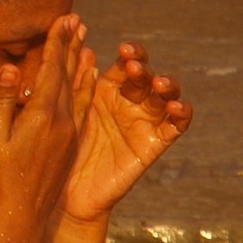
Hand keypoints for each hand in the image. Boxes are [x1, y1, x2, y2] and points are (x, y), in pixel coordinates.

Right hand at [0, 15, 86, 242]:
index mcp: (43, 117)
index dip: (57, 42)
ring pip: (79, 94)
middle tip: (78, 22)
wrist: (17, 223)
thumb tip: (13, 67)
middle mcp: (62, 124)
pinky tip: (86, 87)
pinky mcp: (68, 151)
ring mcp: (68, 138)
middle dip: (72, 48)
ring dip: (81, 68)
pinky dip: (84, 92)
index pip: (52, 70)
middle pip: (69, 77)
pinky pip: (80, 112)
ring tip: (88, 46)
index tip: (63, 19)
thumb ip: (4, 101)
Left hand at [62, 43, 191, 223]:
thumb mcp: (66, 113)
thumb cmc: (60, 149)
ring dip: (166, 84)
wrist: (68, 193)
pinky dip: (182, 113)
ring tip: (158, 84)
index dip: (130, 52)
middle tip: (133, 67)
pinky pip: (176, 125)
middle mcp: (130, 100)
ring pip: (166, 94)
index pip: (126, 61)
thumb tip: (84, 49)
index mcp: (108, 88)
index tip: (124, 50)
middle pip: (146, 75)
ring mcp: (145, 120)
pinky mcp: (155, 142)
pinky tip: (176, 107)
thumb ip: (75, 82)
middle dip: (143, 68)